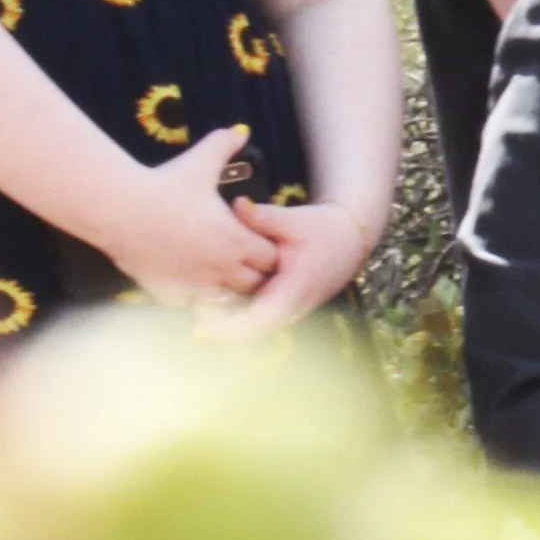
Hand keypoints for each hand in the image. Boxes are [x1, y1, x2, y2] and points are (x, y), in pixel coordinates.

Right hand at [115, 129, 278, 306]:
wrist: (119, 209)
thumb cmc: (163, 185)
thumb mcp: (199, 162)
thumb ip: (224, 145)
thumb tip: (240, 130)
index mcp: (235, 240)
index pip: (270, 258)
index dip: (264, 248)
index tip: (251, 237)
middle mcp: (220, 268)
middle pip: (252, 284)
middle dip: (249, 272)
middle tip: (234, 253)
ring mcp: (194, 285)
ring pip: (223, 299)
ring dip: (221, 286)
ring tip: (209, 265)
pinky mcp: (168, 292)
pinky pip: (188, 303)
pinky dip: (189, 294)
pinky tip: (181, 274)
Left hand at [209, 194, 375, 329]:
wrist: (347, 241)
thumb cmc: (322, 230)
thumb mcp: (295, 220)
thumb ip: (264, 216)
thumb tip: (237, 205)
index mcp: (294, 291)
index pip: (260, 321)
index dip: (229, 330)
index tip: (201, 331)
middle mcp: (292, 308)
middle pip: (250, 334)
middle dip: (220, 331)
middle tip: (191, 318)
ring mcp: (287, 312)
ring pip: (252, 330)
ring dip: (224, 325)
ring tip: (197, 310)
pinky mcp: (281, 309)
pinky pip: (255, 321)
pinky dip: (233, 317)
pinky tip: (210, 304)